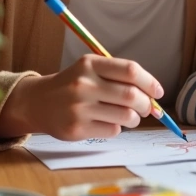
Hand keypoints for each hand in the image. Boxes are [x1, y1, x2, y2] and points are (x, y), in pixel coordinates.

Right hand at [0, 54, 162, 140]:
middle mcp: (84, 84)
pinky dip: (118, 128)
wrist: (38, 102)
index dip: (150, 82)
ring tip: (130, 117)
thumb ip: (119, 77)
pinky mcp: (76, 128)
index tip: (158, 92)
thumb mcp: (91, 70)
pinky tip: (108, 122)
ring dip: (135, 119)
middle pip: (132, 95)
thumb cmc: (73, 84)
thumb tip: (154, 96)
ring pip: (126, 116)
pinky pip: (112, 130)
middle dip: (146, 104)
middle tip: (147, 108)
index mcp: (90, 64)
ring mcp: (79, 107)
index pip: (130, 70)